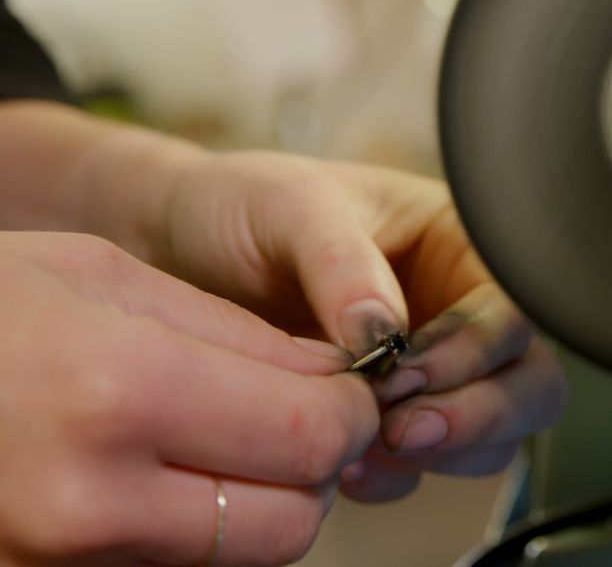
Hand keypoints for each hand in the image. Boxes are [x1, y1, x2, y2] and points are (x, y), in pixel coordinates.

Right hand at [0, 232, 378, 565]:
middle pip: (293, 522)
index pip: (312, 434)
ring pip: (240, 559)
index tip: (344, 390)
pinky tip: (147, 481)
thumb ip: (234, 335)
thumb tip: (332, 377)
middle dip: (309, 468)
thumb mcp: (99, 277)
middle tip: (280, 419)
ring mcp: (58, 565)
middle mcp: (88, 504)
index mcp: (115, 394)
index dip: (350, 411)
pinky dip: (188, 537)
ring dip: (253, 505)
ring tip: (201, 443)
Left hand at [151, 152, 567, 500]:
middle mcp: (460, 309)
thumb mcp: (291, 207)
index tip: (405, 373)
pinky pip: (425, 466)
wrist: (178, 250)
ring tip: (362, 450)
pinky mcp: (391, 417)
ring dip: (441, 454)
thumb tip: (384, 332)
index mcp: (459, 243)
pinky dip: (396, 477)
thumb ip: (342, 263)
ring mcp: (433, 371)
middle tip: (403, 430)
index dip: (476, 349)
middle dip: (478, 414)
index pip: (512, 306)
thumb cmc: (244, 207)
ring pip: (490, 433)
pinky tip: (345, 465)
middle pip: (528, 380)